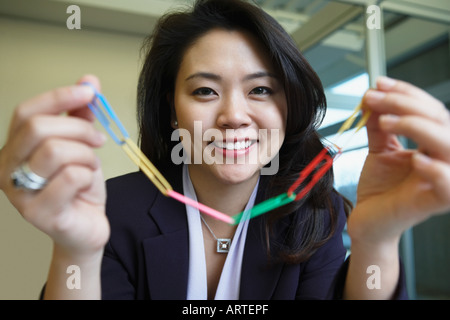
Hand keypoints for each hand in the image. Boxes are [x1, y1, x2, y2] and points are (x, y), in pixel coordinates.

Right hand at [0, 75, 109, 256]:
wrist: (86, 227)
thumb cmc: (79, 187)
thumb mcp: (80, 146)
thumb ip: (80, 115)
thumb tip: (88, 81)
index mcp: (14, 149)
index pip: (26, 112)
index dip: (59, 97)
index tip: (89, 92)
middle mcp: (8, 169)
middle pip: (39, 128)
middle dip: (79, 129)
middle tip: (97, 139)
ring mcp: (19, 193)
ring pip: (56, 151)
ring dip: (85, 154)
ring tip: (91, 164)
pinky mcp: (39, 213)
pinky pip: (72, 177)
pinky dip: (88, 175)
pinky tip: (87, 184)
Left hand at [348, 76, 449, 244]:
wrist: (368, 220)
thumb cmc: (379, 188)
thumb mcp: (378, 149)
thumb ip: (379, 125)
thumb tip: (371, 96)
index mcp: (433, 145)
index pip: (431, 111)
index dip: (406, 93)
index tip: (377, 84)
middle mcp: (442, 159)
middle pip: (440, 121)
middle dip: (405, 103)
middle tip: (373, 98)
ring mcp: (442, 181)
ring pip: (449, 145)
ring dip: (417, 126)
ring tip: (384, 121)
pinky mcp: (435, 203)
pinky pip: (448, 184)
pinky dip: (437, 169)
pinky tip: (415, 159)